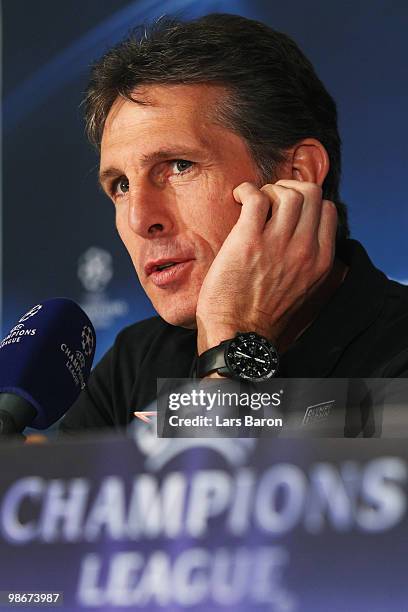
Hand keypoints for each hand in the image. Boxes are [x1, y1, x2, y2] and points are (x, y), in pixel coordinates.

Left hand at [196, 180, 336, 353]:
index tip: (288, 209)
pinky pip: (256, 197)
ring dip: (268, 189)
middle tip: (270, 198)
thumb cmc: (265, 315)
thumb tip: (303, 234)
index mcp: (321, 260)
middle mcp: (305, 249)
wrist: (240, 335)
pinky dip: (246, 190)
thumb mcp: (304, 288)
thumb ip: (309, 261)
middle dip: (289, 188)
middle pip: (310, 193)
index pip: (328, 210)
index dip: (307, 202)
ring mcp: (278, 243)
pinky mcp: (249, 241)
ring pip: (286, 191)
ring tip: (253, 202)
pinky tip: (238, 198)